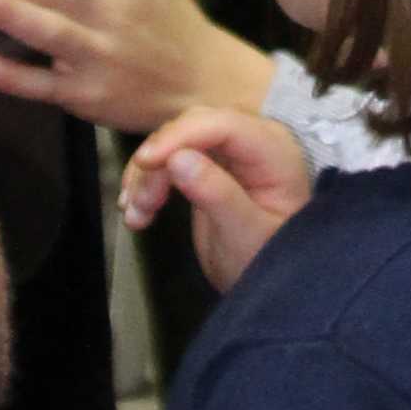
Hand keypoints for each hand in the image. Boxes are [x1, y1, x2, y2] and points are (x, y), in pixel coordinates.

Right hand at [117, 101, 315, 292]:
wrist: (271, 284)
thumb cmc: (268, 261)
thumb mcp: (245, 235)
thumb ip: (218, 195)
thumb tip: (178, 159)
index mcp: (275, 152)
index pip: (224, 125)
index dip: (180, 137)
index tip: (145, 162)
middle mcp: (254, 142)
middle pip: (194, 128)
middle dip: (159, 162)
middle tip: (141, 205)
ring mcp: (231, 152)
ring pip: (175, 143)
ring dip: (147, 176)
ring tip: (136, 215)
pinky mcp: (210, 166)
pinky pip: (171, 159)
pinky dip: (149, 181)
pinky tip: (135, 208)